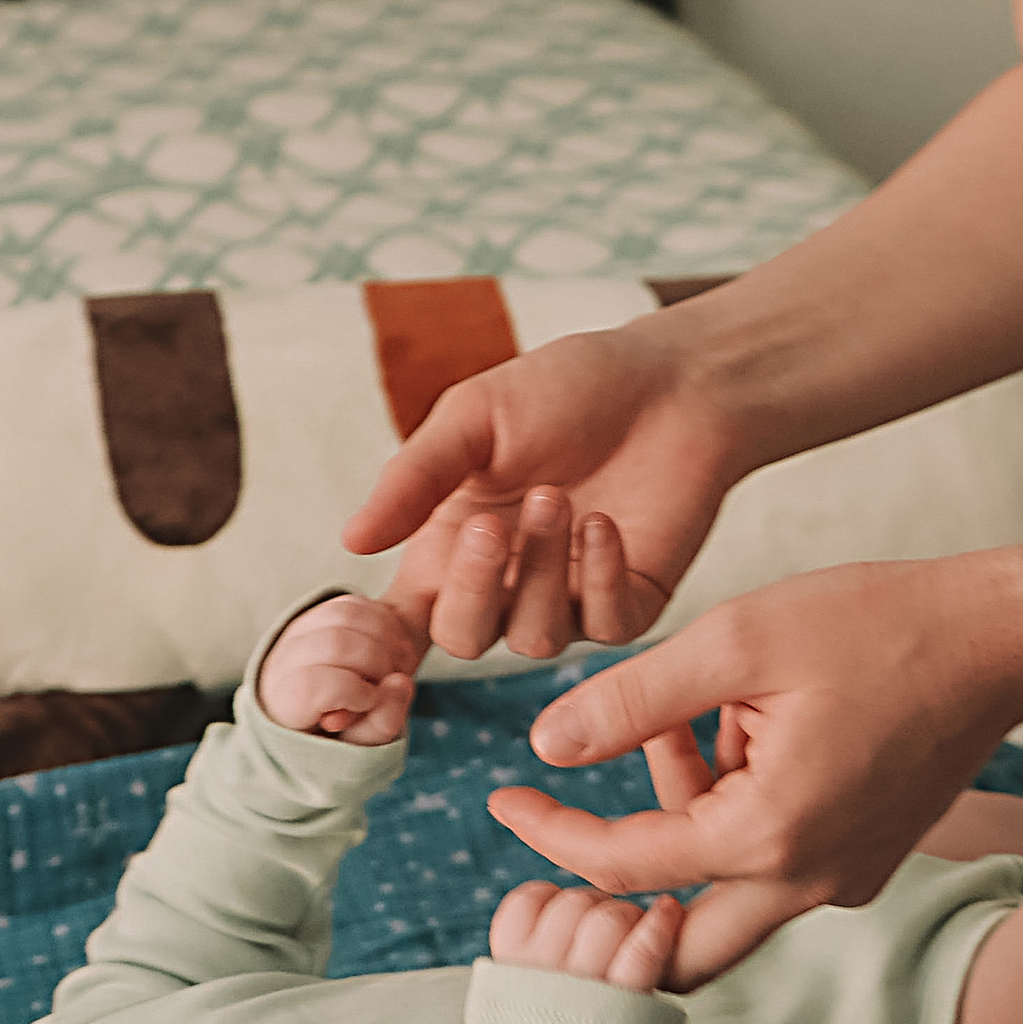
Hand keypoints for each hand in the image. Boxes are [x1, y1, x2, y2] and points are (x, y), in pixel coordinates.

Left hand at [255, 594, 420, 744]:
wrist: (334, 705)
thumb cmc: (347, 730)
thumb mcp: (366, 741)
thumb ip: (384, 721)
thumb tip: (400, 682)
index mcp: (284, 705)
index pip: (311, 686)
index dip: (352, 692)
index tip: (369, 701)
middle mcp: (283, 662)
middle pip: (335, 645)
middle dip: (377, 664)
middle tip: (388, 683)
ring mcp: (299, 631)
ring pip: (347, 616)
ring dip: (385, 640)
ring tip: (394, 665)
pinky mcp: (320, 612)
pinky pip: (357, 604)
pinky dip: (385, 624)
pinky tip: (390, 648)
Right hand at [339, 317, 743, 660]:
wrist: (670, 379)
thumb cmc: (567, 388)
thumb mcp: (475, 417)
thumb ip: (414, 478)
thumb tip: (352, 542)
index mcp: (450, 545)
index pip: (401, 622)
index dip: (381, 643)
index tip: (375, 630)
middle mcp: (504, 583)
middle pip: (462, 639)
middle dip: (473, 587)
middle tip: (491, 523)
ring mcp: (567, 599)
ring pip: (532, 639)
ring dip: (539, 569)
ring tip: (558, 496)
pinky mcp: (629, 604)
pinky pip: (602, 626)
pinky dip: (598, 577)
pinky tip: (604, 523)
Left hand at [485, 553, 1022, 985]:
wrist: (1001, 638)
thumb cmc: (876, 623)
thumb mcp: (734, 640)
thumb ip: (631, 699)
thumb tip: (545, 747)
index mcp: (769, 837)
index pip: (625, 867)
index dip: (549, 832)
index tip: (500, 797)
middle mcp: (810, 882)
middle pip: (678, 941)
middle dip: (612, 899)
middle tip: (562, 832)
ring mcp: (845, 878)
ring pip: (725, 891)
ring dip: (682, 818)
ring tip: (690, 712)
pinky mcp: (865, 857)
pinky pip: (772, 859)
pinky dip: (732, 805)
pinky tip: (738, 724)